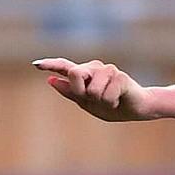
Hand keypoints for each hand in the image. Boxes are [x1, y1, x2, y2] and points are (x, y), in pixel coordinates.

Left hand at [32, 58, 157, 121]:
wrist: (138, 109)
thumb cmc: (113, 106)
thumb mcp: (88, 103)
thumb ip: (70, 92)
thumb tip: (51, 81)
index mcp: (85, 75)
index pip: (65, 66)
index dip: (50, 65)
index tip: (36, 65)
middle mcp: (94, 68)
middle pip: (74, 74)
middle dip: (81, 92)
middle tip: (95, 99)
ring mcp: (107, 70)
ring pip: (91, 90)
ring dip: (101, 101)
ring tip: (111, 100)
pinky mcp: (120, 76)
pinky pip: (106, 95)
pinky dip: (111, 103)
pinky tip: (119, 99)